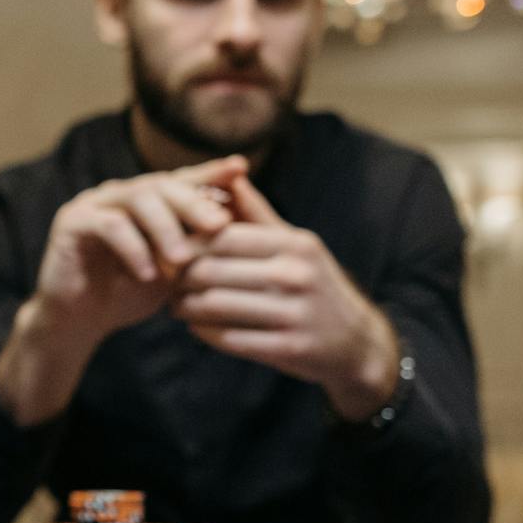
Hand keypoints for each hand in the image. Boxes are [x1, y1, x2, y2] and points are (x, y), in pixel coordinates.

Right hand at [35, 154, 243, 335]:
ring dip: (164, 228)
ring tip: (182, 259)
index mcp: (147, 200)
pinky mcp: (71, 221)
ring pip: (136, 198)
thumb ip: (195, 247)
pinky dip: (132, 248)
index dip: (211, 172)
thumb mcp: (172, 270)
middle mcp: (120, 193)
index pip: (183, 179)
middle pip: (162, 184)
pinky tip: (148, 273)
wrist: (80, 321)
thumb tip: (237, 229)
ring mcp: (94, 203)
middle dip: (193, 203)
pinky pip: (108, 226)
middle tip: (219, 225)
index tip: (241, 168)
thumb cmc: (129, 293)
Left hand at [173, 174, 398, 419]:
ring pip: (215, 305)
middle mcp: (297, 275)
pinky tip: (196, 327)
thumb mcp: (296, 245)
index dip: (187, 245)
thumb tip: (231, 174)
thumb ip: (258, 214)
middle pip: (211, 271)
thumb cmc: (313, 284)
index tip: (169, 251)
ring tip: (175, 305)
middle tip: (165, 282)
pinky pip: (229, 338)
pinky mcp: (289, 348)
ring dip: (186, 307)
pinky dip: (204, 332)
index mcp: (294, 244)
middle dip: (179, 278)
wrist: (356, 342)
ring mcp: (295, 314)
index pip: (222, 236)